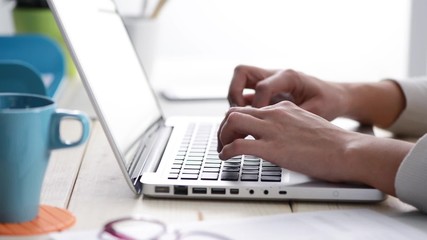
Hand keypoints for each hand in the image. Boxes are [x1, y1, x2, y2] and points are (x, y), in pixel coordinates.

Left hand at [217, 101, 356, 182]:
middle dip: (224, 127)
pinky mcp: (273, 148)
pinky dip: (226, 151)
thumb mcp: (308, 125)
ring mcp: (273, 130)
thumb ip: (291, 126)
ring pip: (232, 122)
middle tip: (223, 142)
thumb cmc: (334, 143)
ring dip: (222, 136)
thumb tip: (283, 138)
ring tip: (223, 149)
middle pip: (235, 111)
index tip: (235, 133)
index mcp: (284, 107)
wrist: (349, 150)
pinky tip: (226, 158)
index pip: (250, 108)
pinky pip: (238, 145)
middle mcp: (275, 114)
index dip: (237, 121)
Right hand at [228, 65, 347, 120]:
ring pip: (239, 82)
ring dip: (235, 101)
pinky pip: (246, 95)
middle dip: (235, 94)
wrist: (336, 97)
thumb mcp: (317, 111)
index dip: (258, 106)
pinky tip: (248, 125)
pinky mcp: (266, 92)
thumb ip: (296, 116)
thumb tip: (276, 127)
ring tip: (242, 121)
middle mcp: (275, 75)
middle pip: (241, 72)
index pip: (262, 86)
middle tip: (239, 115)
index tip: (260, 123)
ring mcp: (268, 82)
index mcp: (288, 76)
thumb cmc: (329, 102)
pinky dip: (242, 109)